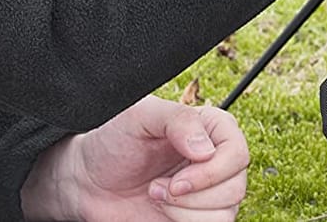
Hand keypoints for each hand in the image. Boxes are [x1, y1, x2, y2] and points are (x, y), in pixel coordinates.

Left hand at [21, 96, 248, 221]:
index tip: (178, 180)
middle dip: (193, 194)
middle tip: (158, 186)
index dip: (213, 172)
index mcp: (210, 128)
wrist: (87, 182)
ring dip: (186, 211)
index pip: (238, 151)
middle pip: (236, 185)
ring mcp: (209, 189)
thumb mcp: (140, 115)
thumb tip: (207, 151)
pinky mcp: (198, 215)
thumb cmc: (112, 141)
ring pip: (227, 211)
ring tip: (156, 194)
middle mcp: (215, 158)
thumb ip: (178, 120)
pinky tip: (162, 208)